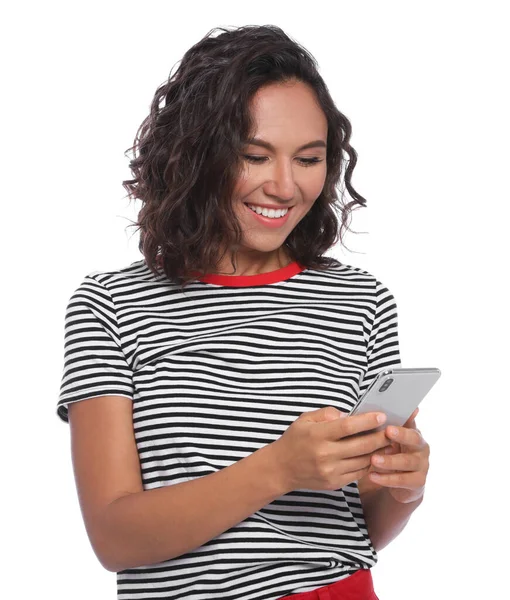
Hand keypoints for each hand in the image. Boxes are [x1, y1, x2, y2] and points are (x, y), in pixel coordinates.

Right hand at [271, 406, 392, 492]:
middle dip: (380, 437)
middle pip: (360, 445)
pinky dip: (369, 464)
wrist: (281, 468)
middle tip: (392, 430)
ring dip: (378, 451)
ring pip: (363, 460)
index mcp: (317, 435)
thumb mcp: (305, 419)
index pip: (347, 427)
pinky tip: (376, 455)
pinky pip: (358, 473)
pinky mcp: (334, 483)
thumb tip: (349, 415)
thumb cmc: (294, 440)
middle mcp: (325, 454)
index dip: (367, 421)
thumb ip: (327, 414)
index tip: (381, 416)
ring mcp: (330, 471)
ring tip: (389, 442)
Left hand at [368, 407, 429, 503]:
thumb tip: (367, 413)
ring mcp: (422, 464)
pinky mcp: (418, 481)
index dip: (406, 417)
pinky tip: (372, 475)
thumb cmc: (390, 453)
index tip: (393, 417)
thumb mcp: (387, 440)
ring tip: (373, 459)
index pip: (411, 422)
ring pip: (407, 461)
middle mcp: (421, 447)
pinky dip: (386, 478)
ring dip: (390, 460)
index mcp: (413, 432)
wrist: (398, 480)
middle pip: (414, 439)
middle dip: (401, 435)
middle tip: (387, 431)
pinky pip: (403, 480)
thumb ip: (381, 427)